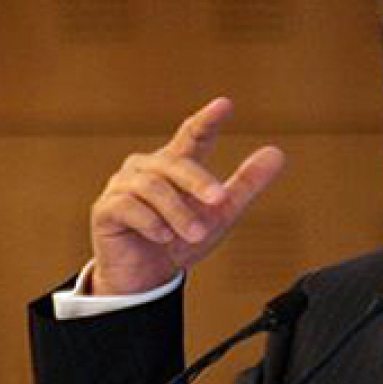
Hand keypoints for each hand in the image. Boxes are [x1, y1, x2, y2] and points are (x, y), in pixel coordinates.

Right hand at [89, 97, 284, 294]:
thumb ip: (246, 184)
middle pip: (175, 163)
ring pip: (153, 187)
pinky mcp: (105, 210)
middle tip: (219, 199)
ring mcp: (122, 187)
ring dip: (178, 212)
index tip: (225, 105)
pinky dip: (151, 222)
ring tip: (196, 234)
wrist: (147, 278)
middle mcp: (146, 168)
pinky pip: (128, 207)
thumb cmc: (182, 240)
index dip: (207, 120)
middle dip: (199, 181)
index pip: (192, 136)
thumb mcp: (221, 213)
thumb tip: (277, 153)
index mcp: (175, 165)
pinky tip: (164, 237)